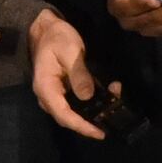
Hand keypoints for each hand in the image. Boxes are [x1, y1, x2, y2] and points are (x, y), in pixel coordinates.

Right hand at [25, 8, 108, 139]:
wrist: (47, 29)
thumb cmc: (57, 38)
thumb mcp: (70, 51)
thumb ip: (79, 74)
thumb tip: (88, 96)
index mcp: (46, 89)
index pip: (63, 115)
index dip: (81, 126)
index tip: (99, 133)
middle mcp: (49, 96)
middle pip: (68, 118)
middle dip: (90, 122)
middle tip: (111, 121)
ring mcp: (56, 95)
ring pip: (74, 112)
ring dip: (94, 110)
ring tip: (115, 99)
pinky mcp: (64, 91)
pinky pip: (77, 102)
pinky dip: (94, 100)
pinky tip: (110, 90)